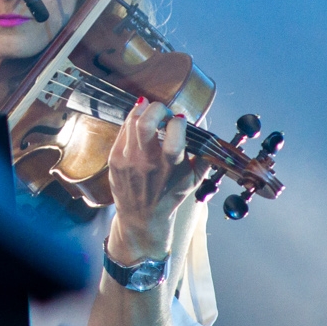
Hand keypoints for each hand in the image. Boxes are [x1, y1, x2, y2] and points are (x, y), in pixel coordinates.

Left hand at [106, 99, 203, 261]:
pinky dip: (132, 121)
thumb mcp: (193, 181)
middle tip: (163, 110)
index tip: (181, 120)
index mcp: (169, 166)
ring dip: (144, 110)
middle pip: (146, 123)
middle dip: (157, 108)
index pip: (174, 134)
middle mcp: (147, 162)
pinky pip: (122, 131)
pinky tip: (139, 119)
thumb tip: (212, 138)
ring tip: (151, 112)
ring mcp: (128, 160)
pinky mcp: (114, 159)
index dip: (179, 122)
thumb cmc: (169, 196)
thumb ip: (204, 159)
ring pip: (132, 122)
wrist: (141, 217)